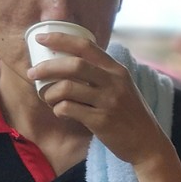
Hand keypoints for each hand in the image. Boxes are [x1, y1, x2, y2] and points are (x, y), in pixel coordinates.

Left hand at [30, 33, 169, 167]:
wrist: (147, 143)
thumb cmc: (130, 114)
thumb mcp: (123, 87)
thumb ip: (102, 74)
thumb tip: (69, 63)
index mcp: (117, 70)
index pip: (86, 46)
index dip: (60, 39)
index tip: (41, 38)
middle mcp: (114, 82)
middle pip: (73, 65)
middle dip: (47, 67)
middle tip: (33, 73)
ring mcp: (108, 101)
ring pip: (67, 88)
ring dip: (50, 93)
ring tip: (48, 98)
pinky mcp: (101, 120)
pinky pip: (68, 109)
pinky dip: (58, 109)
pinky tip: (60, 112)